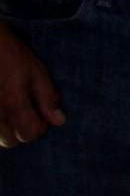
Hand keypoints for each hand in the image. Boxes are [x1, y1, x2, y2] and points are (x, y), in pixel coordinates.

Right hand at [0, 23, 62, 147]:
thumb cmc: (9, 54)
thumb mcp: (35, 71)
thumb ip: (47, 98)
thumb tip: (58, 121)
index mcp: (13, 104)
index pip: (30, 134)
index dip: (39, 126)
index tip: (38, 114)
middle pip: (10, 141)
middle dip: (20, 131)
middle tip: (22, 112)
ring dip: (4, 130)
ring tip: (7, 110)